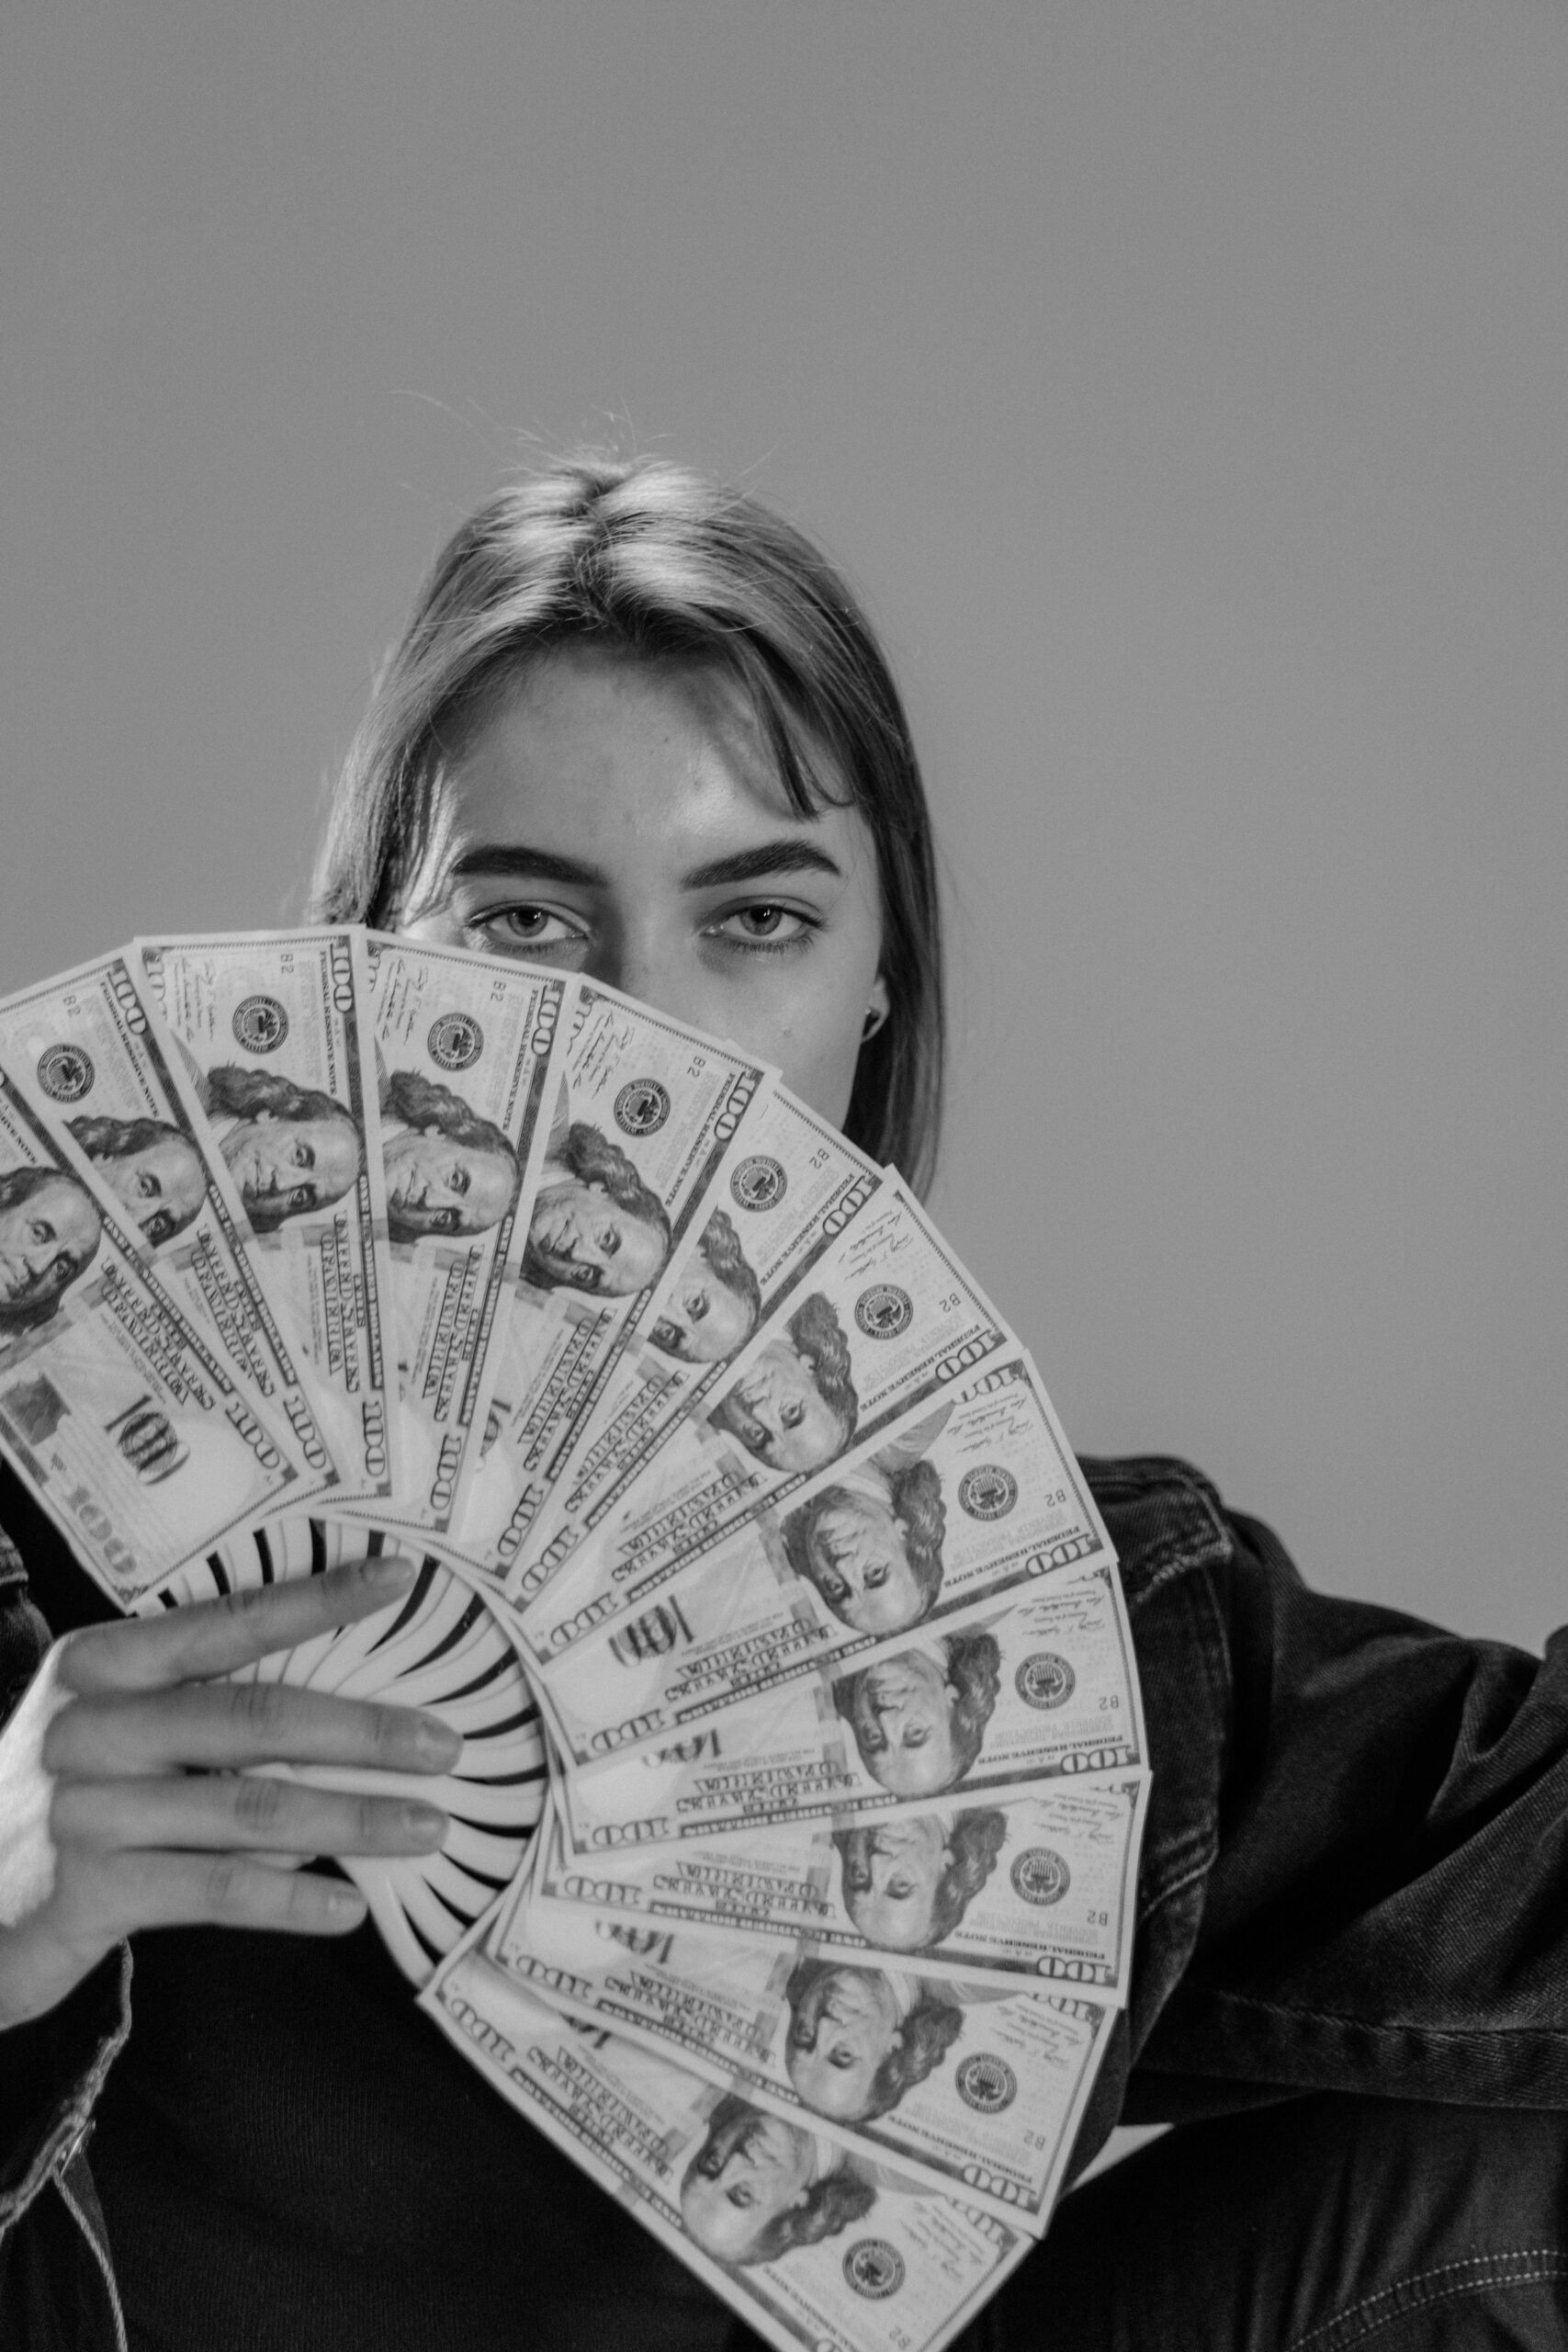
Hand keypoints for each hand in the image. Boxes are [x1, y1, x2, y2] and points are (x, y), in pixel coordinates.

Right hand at [0, 1554, 458, 2027]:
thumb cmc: (65, 1798)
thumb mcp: (113, 1732)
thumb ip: (204, 1720)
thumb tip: (343, 1729)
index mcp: (103, 1663)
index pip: (228, 1621)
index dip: (318, 1599)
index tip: (399, 1577)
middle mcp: (91, 1724)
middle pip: (255, 1719)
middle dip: (362, 1731)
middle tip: (442, 1744)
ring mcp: (87, 1810)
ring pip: (251, 1809)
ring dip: (352, 1818)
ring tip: (426, 1826)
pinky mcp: (90, 1892)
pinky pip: (218, 1891)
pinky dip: (293, 1897)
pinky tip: (349, 1906)